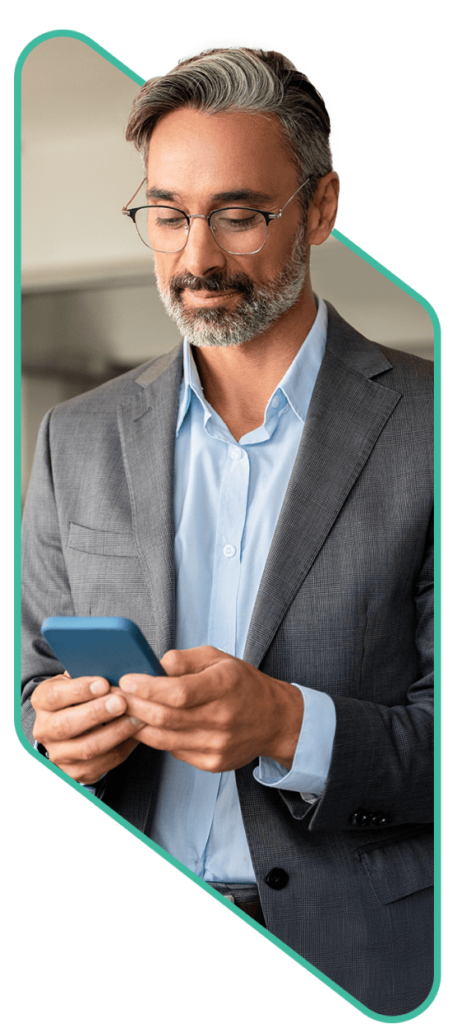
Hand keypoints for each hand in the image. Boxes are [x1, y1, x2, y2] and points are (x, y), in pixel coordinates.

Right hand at [31, 673, 144, 784]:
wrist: (77, 722)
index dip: (78, 690)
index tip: (104, 683)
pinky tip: (136, 734)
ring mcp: (58, 754)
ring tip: (137, 718)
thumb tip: (115, 667)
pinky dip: (122, 748)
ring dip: (115, 733)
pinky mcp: (75, 772)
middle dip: (97, 713)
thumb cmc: (82, 694)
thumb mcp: (79, 678)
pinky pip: (101, 764)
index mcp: (42, 701)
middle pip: (66, 725)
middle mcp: (44, 730)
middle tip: (121, 703)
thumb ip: (91, 673)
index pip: (54, 696)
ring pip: (86, 748)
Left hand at [118, 646, 303, 772]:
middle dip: (133, 706)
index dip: (147, 688)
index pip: (178, 693)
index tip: (126, 681)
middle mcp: (222, 719)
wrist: (274, 720)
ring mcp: (217, 745)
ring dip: (137, 725)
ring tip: (123, 711)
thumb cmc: (242, 684)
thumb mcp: (217, 658)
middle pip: (165, 718)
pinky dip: (156, 738)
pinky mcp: (212, 763)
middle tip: (114, 696)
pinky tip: (149, 725)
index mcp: (225, 686)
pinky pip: (173, 752)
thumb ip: (183, 659)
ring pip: (163, 739)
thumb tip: (151, 666)